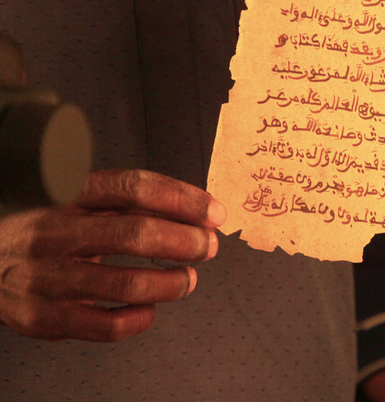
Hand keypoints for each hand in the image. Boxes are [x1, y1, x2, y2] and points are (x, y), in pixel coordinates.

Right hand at [0, 168, 224, 341]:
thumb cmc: (48, 232)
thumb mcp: (79, 203)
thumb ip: (133, 205)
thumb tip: (199, 214)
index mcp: (66, 195)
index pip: (133, 187)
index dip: (182, 199)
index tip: (214, 212)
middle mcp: (53, 232)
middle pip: (134, 233)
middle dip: (185, 241)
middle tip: (208, 247)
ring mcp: (46, 277)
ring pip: (125, 283)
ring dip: (170, 282)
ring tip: (188, 279)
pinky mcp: (42, 317)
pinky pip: (105, 325)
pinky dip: (139, 318)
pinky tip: (150, 308)